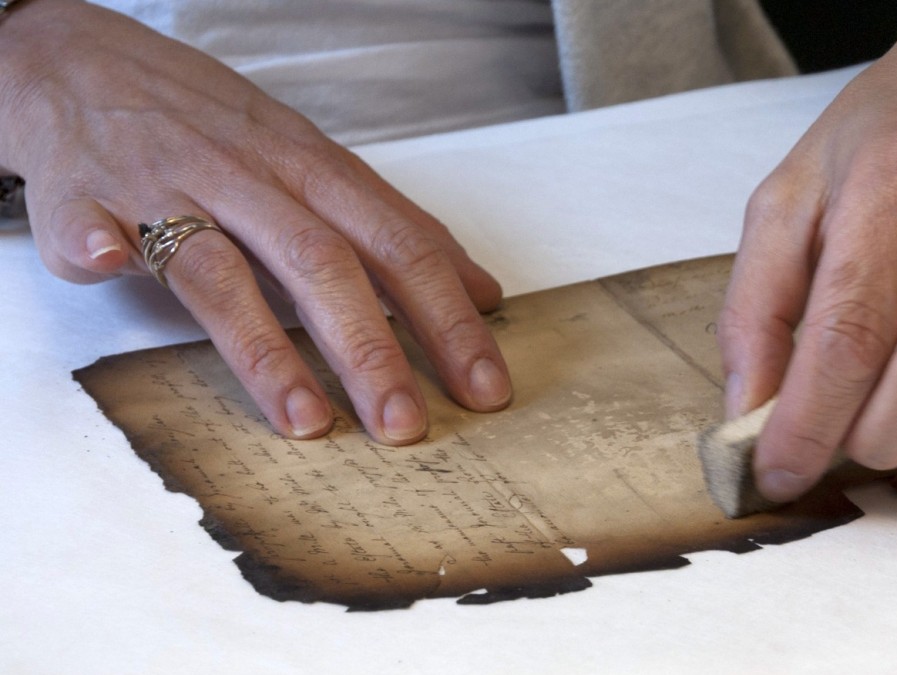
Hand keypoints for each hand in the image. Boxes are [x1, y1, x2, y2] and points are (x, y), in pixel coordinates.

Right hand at [0, 0, 511, 443]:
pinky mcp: (85, 196)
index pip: (399, 245)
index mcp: (313, 169)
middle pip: (323, 264)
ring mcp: (166, 186)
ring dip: (264, 349)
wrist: (86, 63)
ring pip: (222, 269)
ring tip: (309, 421)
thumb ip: (396, 229)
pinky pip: (90, 225)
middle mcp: (249, 178)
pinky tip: (108, 268)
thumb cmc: (216, 127)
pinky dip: (97, 247)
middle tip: (406, 425)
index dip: (447, 317)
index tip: (484, 384)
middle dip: (372, 350)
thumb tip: (485, 291)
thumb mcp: (317, 161)